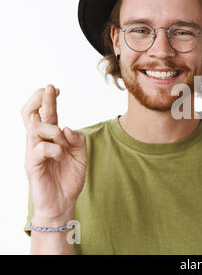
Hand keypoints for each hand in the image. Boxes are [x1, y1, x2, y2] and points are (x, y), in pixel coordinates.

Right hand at [21, 85, 87, 224]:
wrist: (63, 203)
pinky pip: (40, 149)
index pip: (45, 114)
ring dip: (53, 130)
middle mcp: (38, 142)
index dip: (48, 100)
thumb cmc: (69, 178)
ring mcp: (33, 153)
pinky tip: (61, 156)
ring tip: (63, 142)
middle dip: (40, 99)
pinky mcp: (33, 166)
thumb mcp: (81, 156)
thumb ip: (78, 140)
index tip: (55, 88)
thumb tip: (67, 127)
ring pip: (35, 129)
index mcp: (50, 138)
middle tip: (49, 88)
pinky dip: (55, 149)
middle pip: (30, 115)